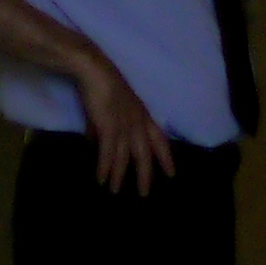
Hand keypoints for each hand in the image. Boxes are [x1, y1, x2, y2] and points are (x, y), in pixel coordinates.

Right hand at [75, 52, 174, 192]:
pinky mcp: (108, 127)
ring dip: (119, 176)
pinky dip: (104, 167)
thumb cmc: (103, 83)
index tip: (171, 174)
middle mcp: (138, 124)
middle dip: (145, 176)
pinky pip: (108, 152)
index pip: (160, 140)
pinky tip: (101, 178)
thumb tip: (96, 143)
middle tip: (144, 194)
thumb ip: (106, 125)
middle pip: (145, 155)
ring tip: (114, 191)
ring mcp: (124, 126)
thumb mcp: (113, 106)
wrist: (94, 70)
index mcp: (143, 116)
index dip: (166, 158)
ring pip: (124, 157)